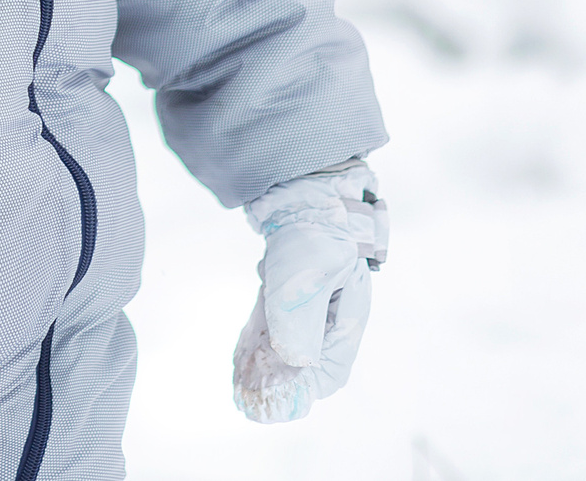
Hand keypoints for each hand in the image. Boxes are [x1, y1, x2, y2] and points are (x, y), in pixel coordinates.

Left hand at [232, 158, 388, 422]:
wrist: (302, 186)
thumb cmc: (310, 231)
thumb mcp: (302, 276)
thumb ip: (297, 319)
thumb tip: (294, 363)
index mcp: (346, 317)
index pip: (328, 371)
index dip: (302, 389)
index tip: (270, 398)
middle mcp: (334, 312)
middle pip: (307, 360)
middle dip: (278, 378)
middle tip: (244, 392)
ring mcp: (314, 298)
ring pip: (290, 341)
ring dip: (267, 359)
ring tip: (239, 375)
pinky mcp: (295, 284)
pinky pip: (278, 321)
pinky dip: (262, 337)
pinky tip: (242, 349)